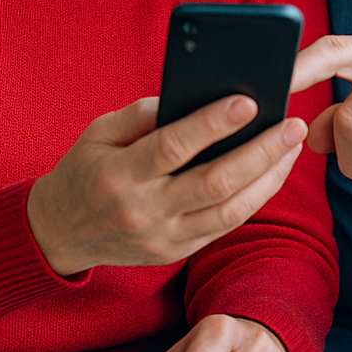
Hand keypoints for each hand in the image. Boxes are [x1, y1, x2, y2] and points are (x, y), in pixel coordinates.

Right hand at [26, 96, 306, 275]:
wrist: (59, 233)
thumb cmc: (84, 170)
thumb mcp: (98, 132)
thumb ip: (141, 114)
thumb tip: (192, 98)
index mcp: (120, 174)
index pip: (173, 147)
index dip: (213, 124)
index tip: (248, 102)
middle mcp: (144, 211)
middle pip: (214, 182)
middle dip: (260, 151)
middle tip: (292, 124)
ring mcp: (162, 238)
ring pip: (229, 210)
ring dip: (268, 177)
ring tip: (292, 147)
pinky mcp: (174, 254)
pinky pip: (224, 227)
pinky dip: (253, 199)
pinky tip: (271, 173)